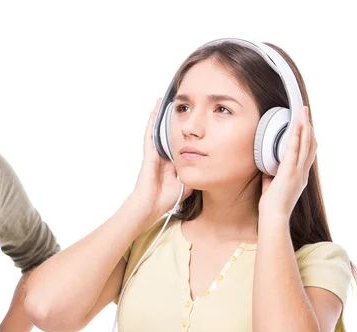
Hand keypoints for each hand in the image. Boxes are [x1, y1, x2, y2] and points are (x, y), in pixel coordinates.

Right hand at [131, 98, 192, 218]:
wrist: (150, 206)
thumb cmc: (165, 199)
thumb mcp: (186, 186)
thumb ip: (195, 177)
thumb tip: (206, 170)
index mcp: (172, 163)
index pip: (180, 143)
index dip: (185, 133)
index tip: (191, 122)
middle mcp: (163, 156)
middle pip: (170, 133)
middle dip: (173, 120)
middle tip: (178, 105)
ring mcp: (155, 154)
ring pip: (159, 130)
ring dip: (161, 116)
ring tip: (163, 101)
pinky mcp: (149, 153)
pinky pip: (150, 134)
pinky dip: (152, 122)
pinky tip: (154, 110)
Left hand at [259, 106, 316, 218]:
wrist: (274, 217)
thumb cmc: (272, 205)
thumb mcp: (271, 187)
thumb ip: (271, 177)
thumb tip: (265, 169)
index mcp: (300, 176)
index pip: (307, 152)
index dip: (307, 137)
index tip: (306, 124)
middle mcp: (303, 173)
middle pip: (309, 145)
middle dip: (308, 127)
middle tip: (305, 112)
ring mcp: (298, 172)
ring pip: (305, 145)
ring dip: (304, 127)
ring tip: (303, 113)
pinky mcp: (290, 173)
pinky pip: (294, 151)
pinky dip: (296, 137)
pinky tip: (296, 126)